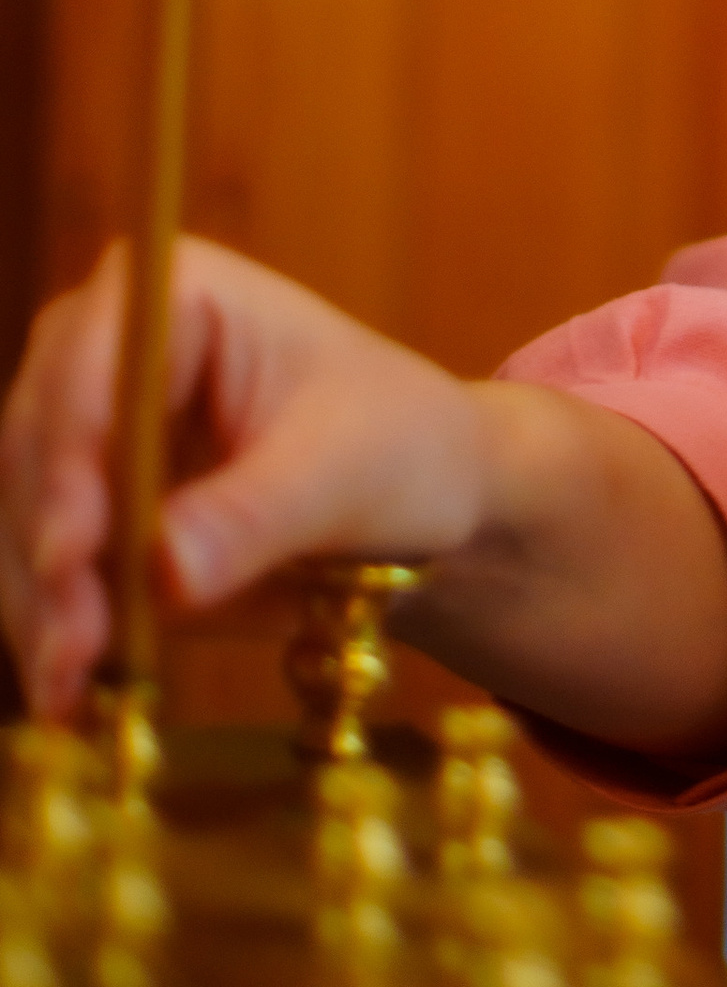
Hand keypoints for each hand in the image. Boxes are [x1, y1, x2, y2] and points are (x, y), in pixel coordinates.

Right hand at [1, 240, 490, 718]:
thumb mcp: (346, 471)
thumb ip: (255, 514)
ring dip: (41, 608)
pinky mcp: (88, 504)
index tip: (71, 552)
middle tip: (72, 650)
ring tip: (70, 688)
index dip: (69, 463)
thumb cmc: (400, 444)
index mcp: (178, 295)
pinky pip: (47, 567)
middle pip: (40, 449)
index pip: (92, 372)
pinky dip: (54, 627)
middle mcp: (107, 348)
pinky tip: (69, 691)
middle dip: (51, 556)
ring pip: (26, 517)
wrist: (426, 494)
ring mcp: (87, 428)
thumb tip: (166, 572)